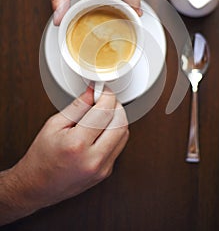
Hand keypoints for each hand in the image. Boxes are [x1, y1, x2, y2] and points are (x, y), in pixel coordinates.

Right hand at [1, 87, 128, 222]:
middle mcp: (93, 158)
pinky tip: (102, 129)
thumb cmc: (42, 157)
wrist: (37, 186)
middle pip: (120, 122)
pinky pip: (119, 145)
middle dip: (115, 105)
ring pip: (124, 133)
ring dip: (117, 118)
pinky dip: (115, 132)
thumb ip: (77, 106)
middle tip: (104, 100)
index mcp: (77, 144)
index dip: (107, 95)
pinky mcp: (106, 172)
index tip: (103, 90)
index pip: (105, 111)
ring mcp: (102, 168)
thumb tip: (93, 92)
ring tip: (102, 114)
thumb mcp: (54, 125)